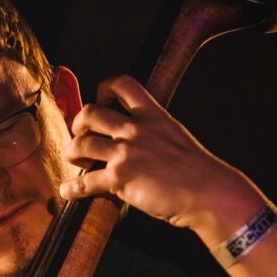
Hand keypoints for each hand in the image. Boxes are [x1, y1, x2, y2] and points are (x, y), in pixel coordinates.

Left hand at [60, 74, 255, 237]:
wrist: (208, 192)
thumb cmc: (196, 171)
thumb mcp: (176, 136)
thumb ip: (154, 132)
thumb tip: (135, 140)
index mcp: (153, 115)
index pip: (122, 85)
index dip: (104, 89)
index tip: (100, 100)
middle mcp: (136, 129)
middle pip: (90, 112)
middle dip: (78, 124)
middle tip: (79, 135)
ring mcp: (126, 152)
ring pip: (81, 145)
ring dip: (71, 153)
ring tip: (75, 160)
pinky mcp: (120, 178)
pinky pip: (85, 181)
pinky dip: (72, 188)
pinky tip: (68, 192)